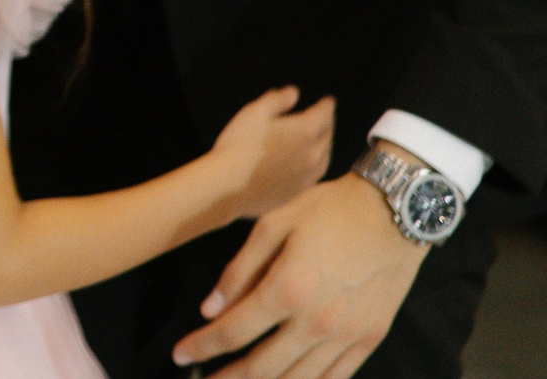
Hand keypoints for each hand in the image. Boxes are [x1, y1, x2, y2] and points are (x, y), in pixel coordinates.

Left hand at [171, 170, 428, 376]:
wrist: (394, 212)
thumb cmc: (328, 211)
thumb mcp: (272, 226)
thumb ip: (238, 272)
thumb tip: (209, 311)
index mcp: (287, 290)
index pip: (231, 332)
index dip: (201, 346)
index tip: (179, 354)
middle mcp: (317, 322)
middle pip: (262, 367)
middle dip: (227, 378)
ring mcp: (347, 336)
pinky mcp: (369, 340)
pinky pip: (334, 378)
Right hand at [205, 86, 335, 223]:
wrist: (230, 186)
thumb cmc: (240, 144)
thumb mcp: (254, 112)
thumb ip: (277, 101)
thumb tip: (294, 92)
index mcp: (304, 131)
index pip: (324, 114)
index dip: (327, 105)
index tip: (329, 100)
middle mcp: (313, 154)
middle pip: (327, 136)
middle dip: (327, 125)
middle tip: (324, 118)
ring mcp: (307, 176)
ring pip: (324, 158)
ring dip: (324, 146)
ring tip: (320, 141)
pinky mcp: (298, 192)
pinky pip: (314, 175)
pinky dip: (316, 165)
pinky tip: (307, 165)